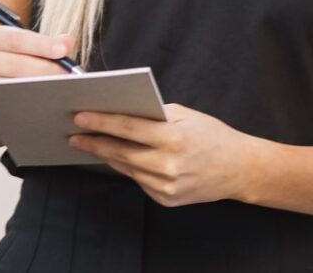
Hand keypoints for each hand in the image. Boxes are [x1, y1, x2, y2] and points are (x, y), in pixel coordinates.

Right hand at [0, 26, 74, 127]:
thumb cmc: (19, 61)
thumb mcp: (31, 46)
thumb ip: (51, 42)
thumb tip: (67, 43)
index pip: (16, 39)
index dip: (41, 44)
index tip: (63, 51)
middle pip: (13, 65)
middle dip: (44, 70)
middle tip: (67, 76)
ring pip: (8, 88)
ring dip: (37, 90)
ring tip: (61, 90)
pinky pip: (5, 109)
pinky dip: (26, 108)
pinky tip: (47, 107)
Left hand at [69, 103, 257, 206]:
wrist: (237, 169)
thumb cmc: (212, 135)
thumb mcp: (188, 116)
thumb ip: (157, 115)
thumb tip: (126, 112)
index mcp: (174, 138)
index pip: (129, 129)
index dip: (102, 122)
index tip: (81, 116)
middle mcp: (167, 165)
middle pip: (121, 152)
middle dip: (95, 142)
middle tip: (75, 134)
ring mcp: (165, 186)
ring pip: (126, 168)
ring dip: (107, 155)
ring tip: (90, 144)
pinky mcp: (164, 199)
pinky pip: (139, 180)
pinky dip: (128, 167)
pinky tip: (118, 157)